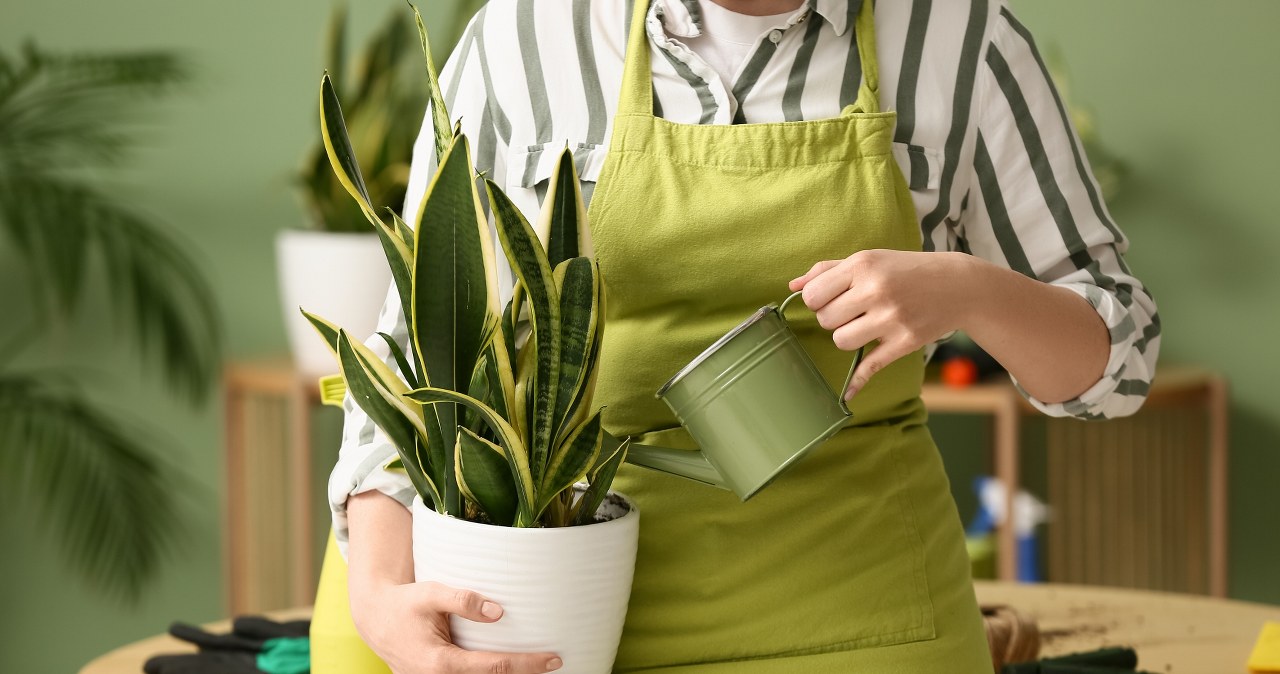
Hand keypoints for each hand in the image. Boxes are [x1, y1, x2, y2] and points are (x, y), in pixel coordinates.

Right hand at [350, 579, 562, 673]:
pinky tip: (512, 667)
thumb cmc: (405, 604)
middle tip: (555, 663)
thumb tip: (499, 612)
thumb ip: (463, 600)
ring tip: (537, 664)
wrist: (375, 619)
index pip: (494, 668)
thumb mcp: (431, 594)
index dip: (527, 665)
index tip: (554, 659)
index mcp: (440, 662)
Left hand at [789, 249, 970, 399]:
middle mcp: (876, 290)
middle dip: (832, 319)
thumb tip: (793, 285)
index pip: (814, 295)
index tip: (830, 299)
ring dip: (846, 338)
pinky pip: (869, 367)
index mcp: (863, 265)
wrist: (958, 285)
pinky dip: (855, 383)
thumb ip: (828, 270)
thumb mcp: (869, 259)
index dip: (816, 300)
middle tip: (851, 312)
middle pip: (825, 320)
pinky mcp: (904, 342)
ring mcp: (891, 318)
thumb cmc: (905, 270)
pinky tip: (846, 394)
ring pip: (841, 341)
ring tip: (863, 327)